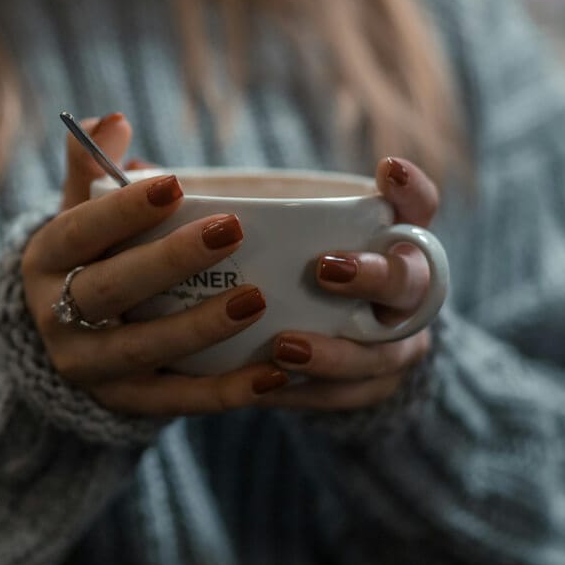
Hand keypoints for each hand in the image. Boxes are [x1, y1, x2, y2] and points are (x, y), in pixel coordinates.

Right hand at [22, 113, 289, 415]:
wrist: (67, 338)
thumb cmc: (91, 255)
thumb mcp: (80, 212)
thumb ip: (93, 167)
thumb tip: (112, 120)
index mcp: (44, 259)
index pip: (78, 232)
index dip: (122, 211)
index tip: (174, 184)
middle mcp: (55, 316)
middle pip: (108, 290)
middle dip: (169, 262)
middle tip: (232, 230)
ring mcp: (89, 367)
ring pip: (143, 350)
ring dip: (201, 327)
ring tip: (257, 299)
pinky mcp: (126, 404)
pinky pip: (178, 402)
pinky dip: (226, 392)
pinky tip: (274, 371)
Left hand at [262, 157, 440, 410]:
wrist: (337, 336)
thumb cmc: (297, 262)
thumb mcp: (286, 227)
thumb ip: (244, 200)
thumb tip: (145, 168)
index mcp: (394, 238)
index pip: (419, 207)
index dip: (412, 189)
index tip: (386, 169)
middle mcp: (408, 290)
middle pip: (410, 281)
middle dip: (372, 275)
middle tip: (324, 269)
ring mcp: (398, 343)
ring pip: (382, 352)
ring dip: (334, 352)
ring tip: (283, 347)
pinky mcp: (375, 387)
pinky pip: (348, 397)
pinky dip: (308, 392)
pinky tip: (265, 386)